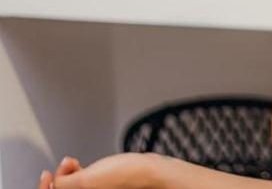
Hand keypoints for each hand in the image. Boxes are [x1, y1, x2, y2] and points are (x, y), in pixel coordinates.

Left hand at [38, 153, 153, 188]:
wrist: (150, 171)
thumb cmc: (127, 177)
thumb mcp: (86, 181)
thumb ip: (63, 183)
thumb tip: (54, 181)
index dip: (45, 187)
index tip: (46, 174)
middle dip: (58, 178)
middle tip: (65, 166)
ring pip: (70, 187)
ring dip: (67, 173)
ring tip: (73, 162)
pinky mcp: (101, 188)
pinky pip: (80, 182)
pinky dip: (77, 172)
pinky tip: (79, 164)